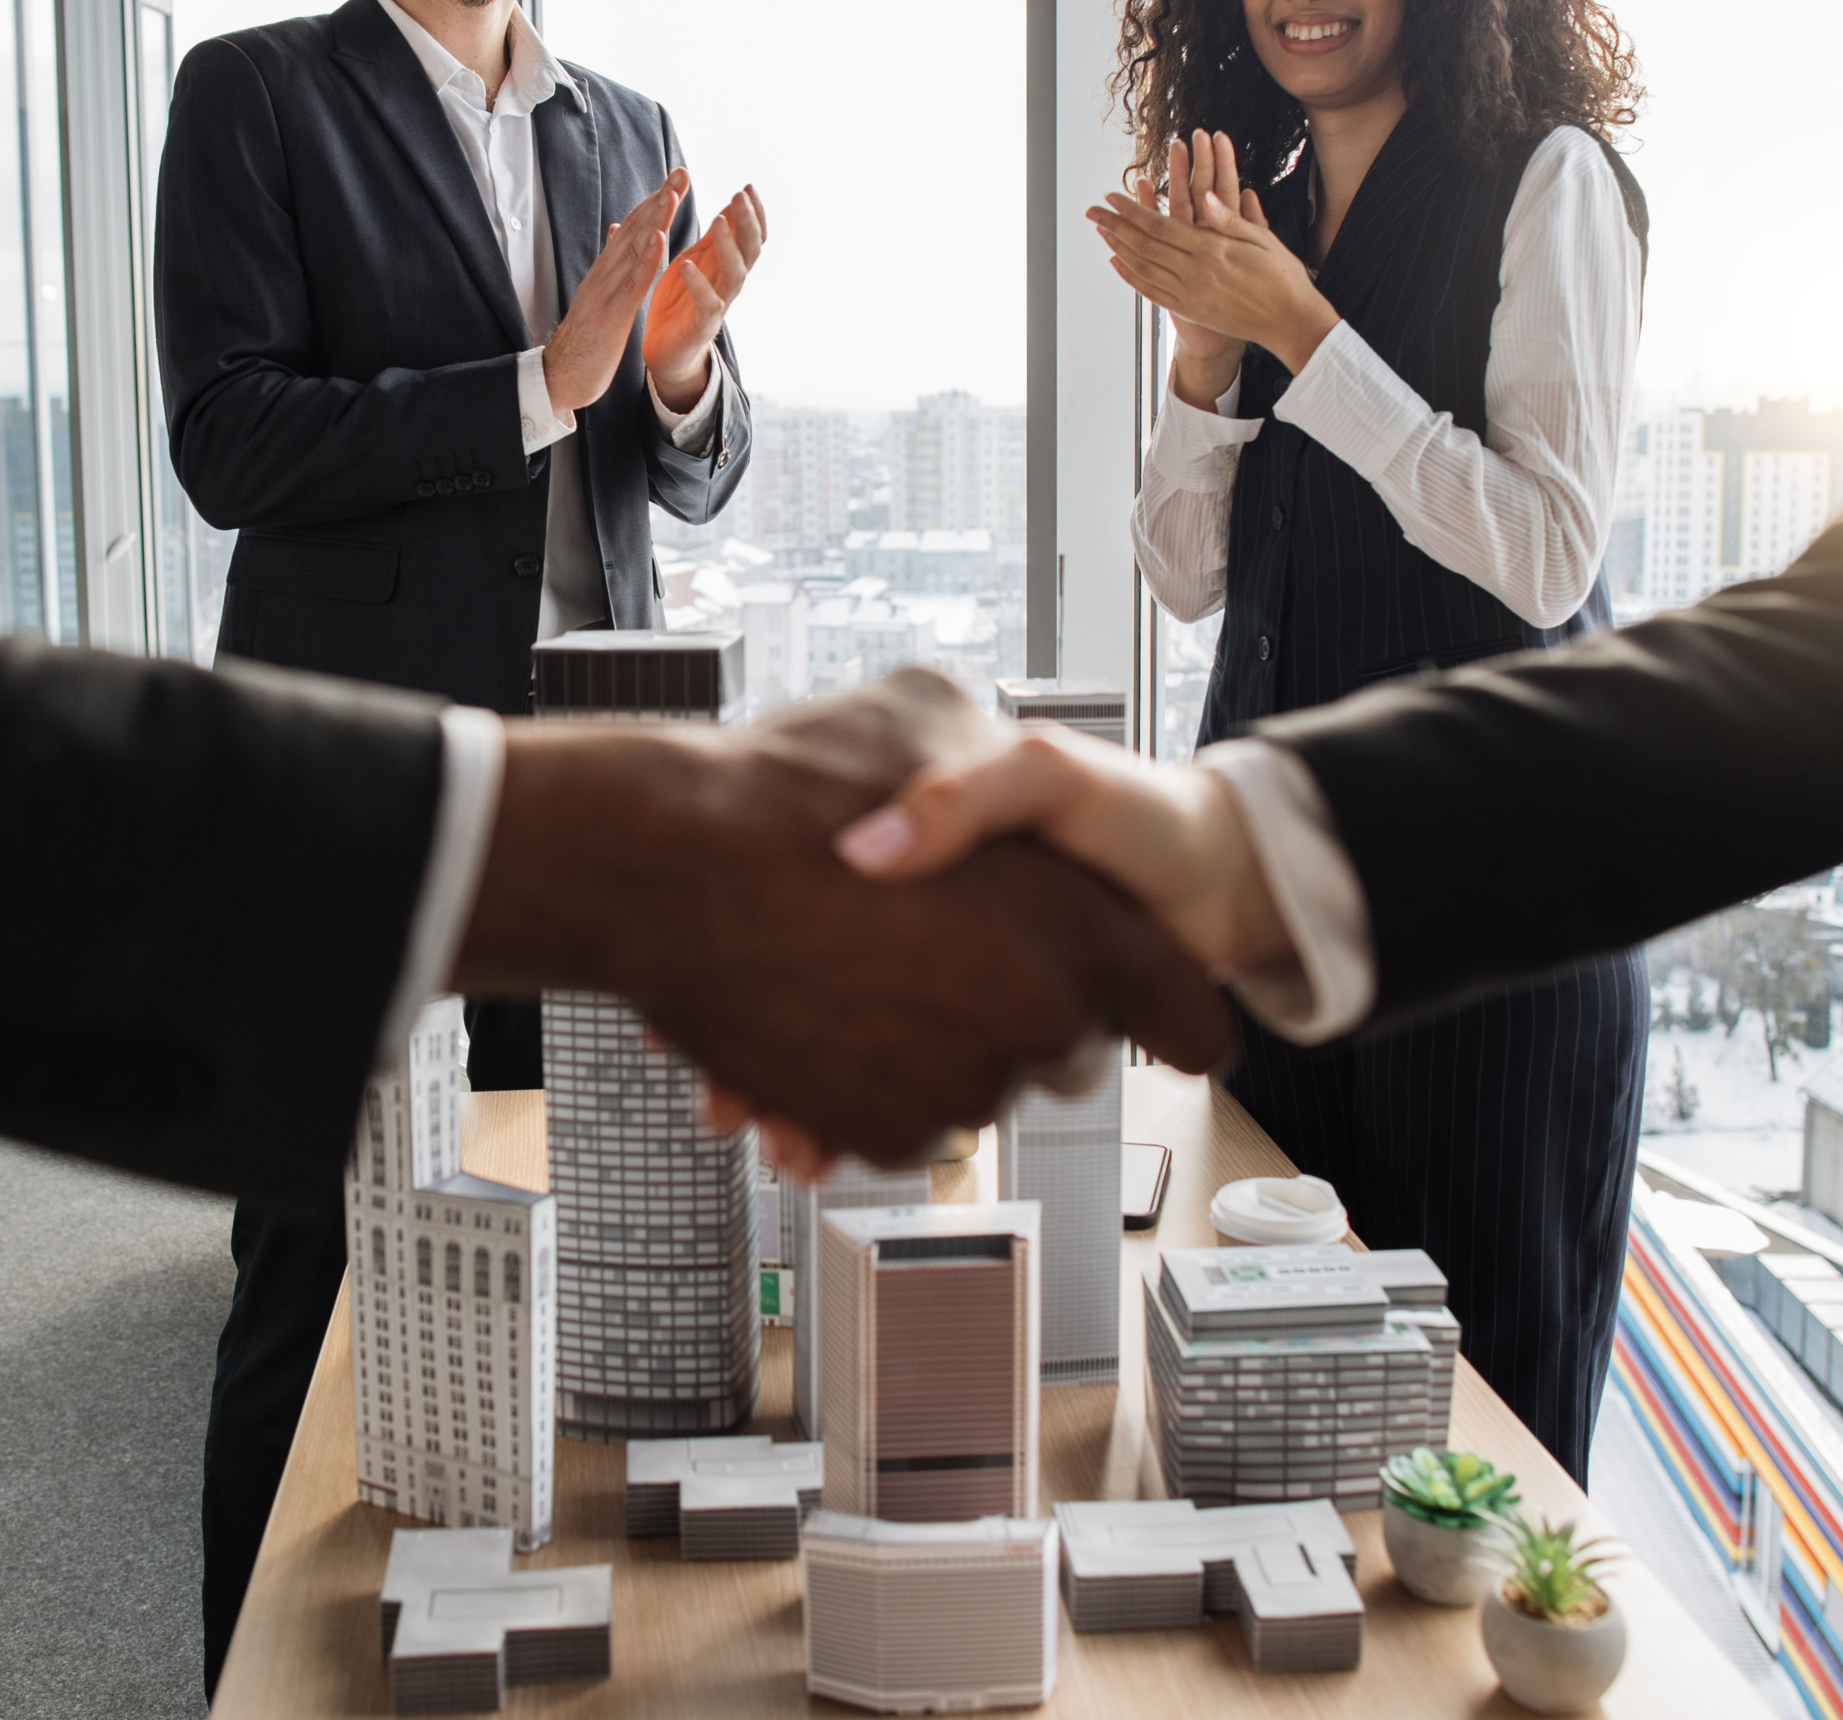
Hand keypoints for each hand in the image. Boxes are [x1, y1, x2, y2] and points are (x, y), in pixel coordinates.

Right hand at [452, 668, 1232, 1169]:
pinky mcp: (873, 1132)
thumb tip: (1006, 821)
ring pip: (971, 1089)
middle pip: (1066, 1055)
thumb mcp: (926, 710)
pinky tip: (806, 1025)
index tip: (1167, 1020)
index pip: (1187, 1018)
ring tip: (851, 975)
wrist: (655, 868)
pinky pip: (892, 1124)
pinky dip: (858, 1089)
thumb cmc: (792, 780)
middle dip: (1023, 1010)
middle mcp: (1031, 1027)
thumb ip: (990, 766)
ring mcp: (951, 1090)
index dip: (1176, 1013)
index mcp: (1079, 932)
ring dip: (927, 1046)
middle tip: (952, 948)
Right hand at [544, 170, 688, 414]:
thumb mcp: (600, 296)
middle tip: (681, 171)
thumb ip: (611, 264)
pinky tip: (659, 239)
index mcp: (606, 271)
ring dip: (654, 219)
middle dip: (659, 198)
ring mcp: (604, 292)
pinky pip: (629, 283)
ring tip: (672, 193)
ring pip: (632, 249)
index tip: (676, 179)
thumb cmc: (583, 340)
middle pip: (633, 229)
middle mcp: (604, 274)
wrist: (559, 377)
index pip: (632, 229)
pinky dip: (644, 259)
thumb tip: (616, 231)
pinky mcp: (609, 314)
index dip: (654, 202)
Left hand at [644, 183, 763, 409]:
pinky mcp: (702, 325)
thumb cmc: (680, 301)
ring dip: (729, 245)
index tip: (748, 187)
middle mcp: (729, 283)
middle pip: (751, 249)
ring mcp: (720, 304)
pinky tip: (688, 264)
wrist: (666, 351)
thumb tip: (732, 206)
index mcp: (726, 265)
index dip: (754, 213)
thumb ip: (714, 238)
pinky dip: (700, 284)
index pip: (752, 236)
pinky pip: (708, 304)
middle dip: (747, 221)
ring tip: (717, 220)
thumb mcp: (698, 260)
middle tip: (739, 195)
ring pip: (736, 273)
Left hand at [1091, 130, 1339, 375]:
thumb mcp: (1264, 240)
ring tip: (1100, 231)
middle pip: (1143, 245)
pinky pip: (1152, 292)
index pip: (1161, 226)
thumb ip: (1232, 219)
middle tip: (1093, 210)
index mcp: (1212, 250)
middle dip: (1115, 225)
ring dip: (1118, 247)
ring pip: (1143, 268)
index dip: (1133, 211)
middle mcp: (1195, 273)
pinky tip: (1118, 262)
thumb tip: (1208, 196)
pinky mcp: (1190, 310)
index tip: (1113, 197)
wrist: (1289, 323)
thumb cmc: (1282, 278)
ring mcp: (1190, 294)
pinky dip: (1131, 276)